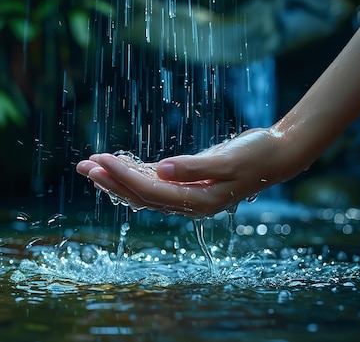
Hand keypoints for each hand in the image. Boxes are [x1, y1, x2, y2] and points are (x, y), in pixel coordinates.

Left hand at [76, 128, 298, 217]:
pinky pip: (155, 183)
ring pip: (144, 190)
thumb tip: (160, 169)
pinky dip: (135, 174)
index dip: (122, 176)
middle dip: (109, 181)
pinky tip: (119, 166)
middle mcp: (188, 202)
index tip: (100, 159)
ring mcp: (187, 195)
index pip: (149, 191)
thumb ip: (193, 167)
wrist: (276, 156)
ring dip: (117, 178)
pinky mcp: (188, 183)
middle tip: (82, 165)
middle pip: (140, 195)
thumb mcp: (227, 160)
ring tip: (91, 165)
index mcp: (197, 201)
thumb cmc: (256, 156)